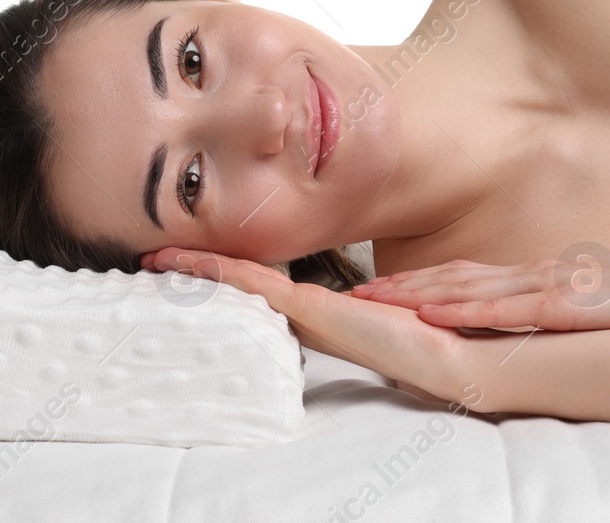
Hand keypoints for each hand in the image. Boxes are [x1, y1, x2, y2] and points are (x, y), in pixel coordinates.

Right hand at [141, 248, 459, 401]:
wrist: (452, 351)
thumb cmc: (430, 325)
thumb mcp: (395, 299)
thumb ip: (376, 295)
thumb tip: (373, 294)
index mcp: (324, 314)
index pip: (266, 289)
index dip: (231, 273)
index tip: (198, 260)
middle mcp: (307, 317)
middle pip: (242, 289)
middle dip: (200, 273)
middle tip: (157, 260)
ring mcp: (304, 314)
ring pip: (240, 285)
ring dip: (199, 270)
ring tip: (158, 258)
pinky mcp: (309, 309)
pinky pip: (254, 283)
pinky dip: (218, 269)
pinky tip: (187, 260)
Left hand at [348, 253, 609, 330]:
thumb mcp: (575, 300)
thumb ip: (536, 305)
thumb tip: (496, 318)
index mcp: (531, 277)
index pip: (460, 278)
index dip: (413, 285)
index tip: (371, 291)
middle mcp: (530, 276)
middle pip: (451, 280)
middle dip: (398, 289)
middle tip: (350, 294)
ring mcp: (547, 285)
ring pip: (469, 289)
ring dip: (417, 295)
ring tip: (373, 299)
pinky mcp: (568, 300)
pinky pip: (509, 307)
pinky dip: (469, 309)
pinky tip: (439, 312)